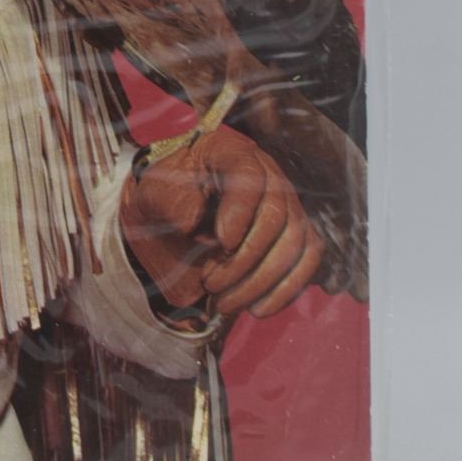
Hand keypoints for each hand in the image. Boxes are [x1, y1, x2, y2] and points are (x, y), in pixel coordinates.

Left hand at [119, 125, 324, 320]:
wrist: (174, 209)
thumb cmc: (165, 197)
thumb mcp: (154, 193)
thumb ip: (171, 203)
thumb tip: (192, 222)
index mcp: (229, 152)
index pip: (248, 175)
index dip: (240, 212)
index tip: (221, 244)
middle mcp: (267, 172)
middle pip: (276, 215)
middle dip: (245, 259)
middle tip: (211, 286)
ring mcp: (287, 202)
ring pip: (295, 242)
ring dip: (263, 281)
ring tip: (226, 303)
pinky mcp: (296, 231)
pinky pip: (307, 259)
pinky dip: (287, 288)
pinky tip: (257, 308)